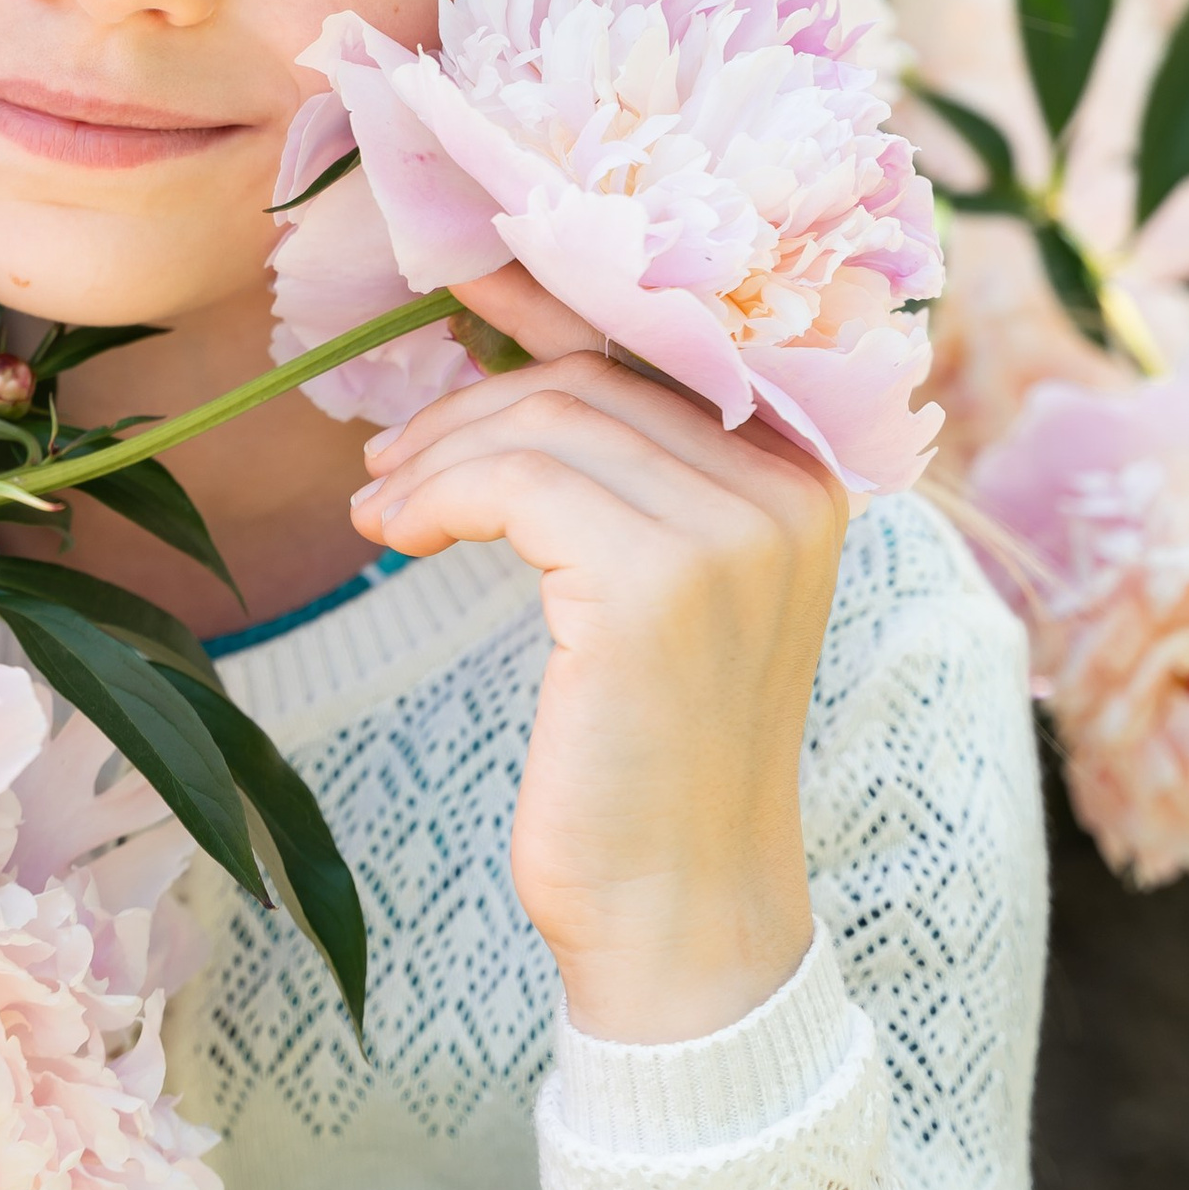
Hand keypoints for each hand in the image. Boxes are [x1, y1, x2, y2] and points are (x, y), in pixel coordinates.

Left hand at [352, 264, 845, 1046]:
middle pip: (593, 379)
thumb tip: (519, 368)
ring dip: (438, 457)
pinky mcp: (655, 580)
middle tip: (386, 461)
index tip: (459, 272)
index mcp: (808, 474)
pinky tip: (398, 536)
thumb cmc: (651, 760)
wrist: (681, 916)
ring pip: (544, 424)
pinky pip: (515, 483)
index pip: (664, 344)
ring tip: (380, 510)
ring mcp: (731, 529)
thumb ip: (628, 478)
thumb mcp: (657, 592)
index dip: (554, 296)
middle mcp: (789, 486)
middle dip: (470, 404)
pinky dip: (438, 496)